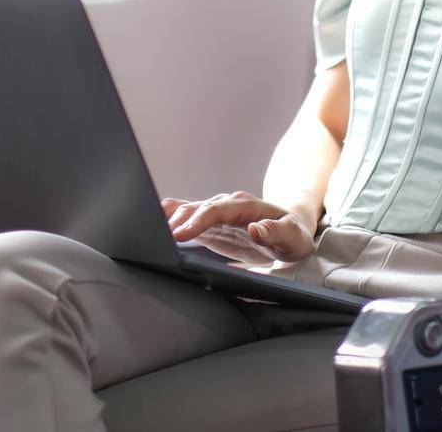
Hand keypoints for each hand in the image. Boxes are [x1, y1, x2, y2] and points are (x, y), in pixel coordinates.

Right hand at [161, 192, 315, 264]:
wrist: (290, 232)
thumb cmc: (292, 236)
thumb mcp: (293, 237)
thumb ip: (276, 233)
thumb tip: (256, 229)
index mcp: (246, 206)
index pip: (217, 209)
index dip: (198, 220)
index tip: (181, 233)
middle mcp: (227, 204)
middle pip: (196, 208)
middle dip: (176, 220)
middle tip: (158, 237)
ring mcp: (216, 212)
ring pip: (187, 209)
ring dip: (168, 218)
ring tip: (148, 230)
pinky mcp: (209, 222)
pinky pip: (185, 214)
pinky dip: (168, 218)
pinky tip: (153, 224)